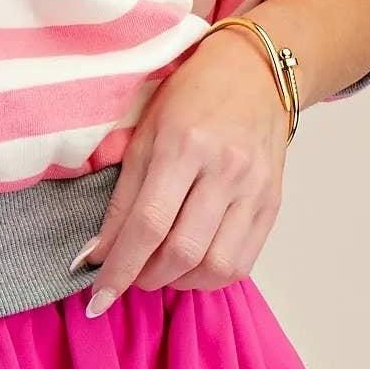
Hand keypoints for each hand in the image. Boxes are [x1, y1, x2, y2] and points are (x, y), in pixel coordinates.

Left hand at [77, 29, 290, 316]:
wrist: (254, 73)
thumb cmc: (190, 95)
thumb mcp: (144, 129)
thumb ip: (122, 191)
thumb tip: (98, 250)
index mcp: (182, 143)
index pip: (146, 222)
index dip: (119, 267)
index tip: (97, 296)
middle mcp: (223, 168)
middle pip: (181, 250)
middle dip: (144, 278)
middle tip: (124, 278)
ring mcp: (253, 188)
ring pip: (214, 265)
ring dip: (177, 283)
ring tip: (156, 273)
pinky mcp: (272, 203)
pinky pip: (243, 262)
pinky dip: (210, 278)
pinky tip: (189, 269)